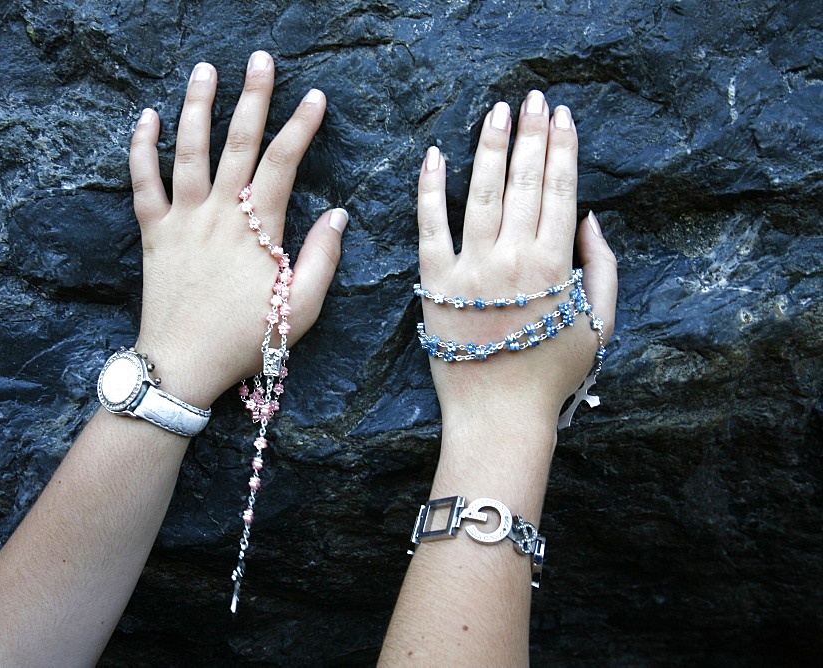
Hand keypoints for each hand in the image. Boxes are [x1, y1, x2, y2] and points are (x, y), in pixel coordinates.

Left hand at [129, 51, 345, 407]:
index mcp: (257, 229)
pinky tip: (146, 118)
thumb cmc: (246, 339)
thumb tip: (338, 215)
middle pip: (238, 143)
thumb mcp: (302, 308)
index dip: (301, 126)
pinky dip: (142, 149)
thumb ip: (322, 258)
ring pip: (188, 151)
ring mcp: (182, 220)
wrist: (184, 365)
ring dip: (198, 106)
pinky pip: (142, 184)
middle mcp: (217, 214)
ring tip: (207, 70)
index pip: (283, 163)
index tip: (315, 98)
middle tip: (261, 60)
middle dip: (254, 98)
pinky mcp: (152, 234)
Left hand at [417, 90, 617, 427]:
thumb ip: (603, 268)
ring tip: (495, 112)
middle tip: (532, 99)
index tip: (561, 115)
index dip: (562, 148)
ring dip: (490, 147)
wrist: (499, 415)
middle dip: (531, 134)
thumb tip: (591, 216)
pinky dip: (431, 189)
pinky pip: (430, 227)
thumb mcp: (600, 324)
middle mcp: (514, 259)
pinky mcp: (434, 284)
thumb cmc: (553, 373)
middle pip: (525, 182)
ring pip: (482, 193)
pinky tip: (435, 155)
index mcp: (556, 266)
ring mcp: (471, 270)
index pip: (560, 190)